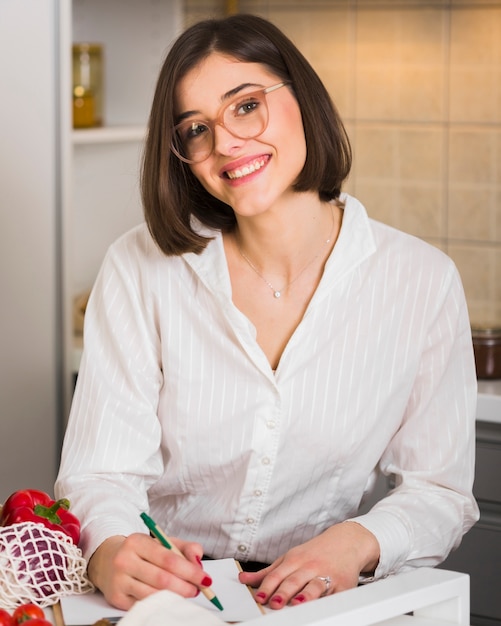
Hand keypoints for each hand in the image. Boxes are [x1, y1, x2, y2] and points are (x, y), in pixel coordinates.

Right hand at [87, 533, 212, 609]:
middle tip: (197, 589)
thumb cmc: (140, 552)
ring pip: (153, 595)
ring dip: (175, 596)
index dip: (190, 570)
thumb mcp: (161, 542)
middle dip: (185, 586)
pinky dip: (159, 603)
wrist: (107, 560)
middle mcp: (124, 560)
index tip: (204, 578)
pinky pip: (143, 604)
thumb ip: (184, 548)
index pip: (169, 559)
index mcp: (137, 542)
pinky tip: (168, 598)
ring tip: (186, 593)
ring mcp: (118, 580)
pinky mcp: (116, 598)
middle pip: (162, 579)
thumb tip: (198, 561)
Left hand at [238, 522, 379, 609]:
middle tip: (274, 603)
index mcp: (294, 560)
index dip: (267, 587)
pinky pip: (334, 594)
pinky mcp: (342, 585)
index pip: (277, 575)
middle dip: (284, 592)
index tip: (259, 598)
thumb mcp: (290, 558)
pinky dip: (328, 601)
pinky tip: (323, 605)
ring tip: (297, 603)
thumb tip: (243, 579)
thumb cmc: (314, 553)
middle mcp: (309, 567)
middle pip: (294, 581)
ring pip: (314, 587)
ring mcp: (326, 575)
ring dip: (306, 596)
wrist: (346, 542)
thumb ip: (268, 572)